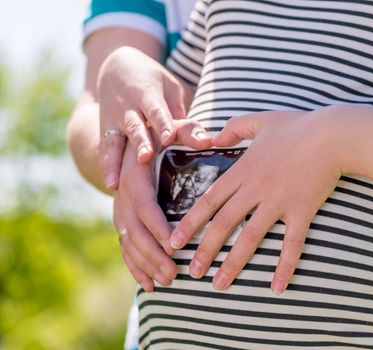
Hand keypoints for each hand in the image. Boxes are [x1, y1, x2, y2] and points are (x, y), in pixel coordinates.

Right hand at [97, 46, 210, 189]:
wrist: (117, 68)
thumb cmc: (154, 83)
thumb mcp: (170, 88)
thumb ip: (181, 112)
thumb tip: (203, 139)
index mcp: (147, 94)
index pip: (156, 110)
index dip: (162, 124)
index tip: (169, 138)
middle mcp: (128, 108)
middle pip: (135, 127)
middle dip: (140, 143)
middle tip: (145, 158)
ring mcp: (114, 120)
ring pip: (115, 142)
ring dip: (116, 162)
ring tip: (118, 183)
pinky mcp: (106, 131)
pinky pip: (105, 150)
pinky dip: (107, 167)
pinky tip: (112, 185)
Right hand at [113, 130, 203, 291]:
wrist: (136, 139)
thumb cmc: (162, 134)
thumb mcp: (174, 127)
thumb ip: (188, 131)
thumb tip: (209, 139)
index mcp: (134, 174)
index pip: (143, 202)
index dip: (156, 224)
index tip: (174, 243)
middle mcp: (123, 194)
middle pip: (134, 229)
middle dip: (153, 254)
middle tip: (173, 272)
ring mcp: (120, 210)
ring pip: (129, 242)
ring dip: (146, 264)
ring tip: (167, 281)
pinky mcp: (123, 221)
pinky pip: (125, 248)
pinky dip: (134, 267)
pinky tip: (148, 285)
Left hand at [169, 109, 342, 293]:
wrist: (332, 134)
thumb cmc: (298, 125)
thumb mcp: (260, 120)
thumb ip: (234, 127)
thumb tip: (214, 136)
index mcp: (243, 170)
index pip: (209, 200)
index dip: (190, 222)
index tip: (174, 241)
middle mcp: (255, 189)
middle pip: (223, 223)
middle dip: (205, 249)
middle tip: (192, 271)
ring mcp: (278, 202)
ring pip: (250, 237)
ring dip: (233, 262)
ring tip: (220, 284)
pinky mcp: (301, 211)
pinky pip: (291, 243)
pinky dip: (284, 266)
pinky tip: (276, 288)